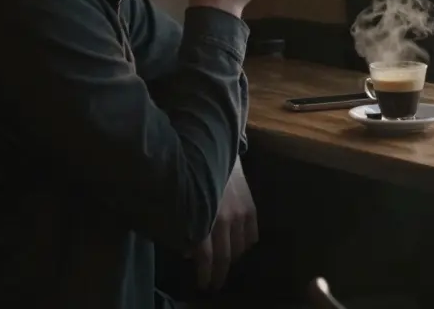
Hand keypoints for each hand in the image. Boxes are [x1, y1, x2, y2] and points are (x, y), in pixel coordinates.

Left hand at [194, 157, 257, 291]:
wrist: (214, 148)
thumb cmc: (191, 176)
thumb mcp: (180, 202)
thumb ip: (183, 227)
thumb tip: (187, 251)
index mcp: (204, 220)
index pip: (207, 257)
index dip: (205, 275)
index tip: (203, 285)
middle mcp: (225, 220)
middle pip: (225, 257)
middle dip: (219, 274)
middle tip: (214, 283)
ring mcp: (241, 213)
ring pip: (241, 248)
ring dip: (232, 258)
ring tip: (224, 262)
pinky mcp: (251, 206)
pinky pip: (253, 234)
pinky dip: (246, 243)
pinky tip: (238, 245)